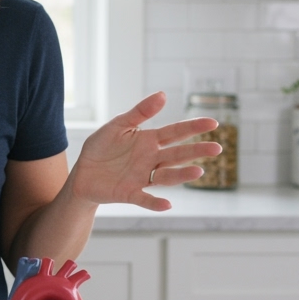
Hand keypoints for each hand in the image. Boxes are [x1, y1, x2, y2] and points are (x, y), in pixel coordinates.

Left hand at [69, 91, 221, 210]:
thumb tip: (163, 94)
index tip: (213, 123)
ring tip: (198, 172)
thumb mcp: (118, 125)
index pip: (175, 132)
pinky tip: (167, 204)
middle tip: (216, 148)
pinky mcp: (129, 193)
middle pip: (177, 155)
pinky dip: (155, 203)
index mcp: (149, 140)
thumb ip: (140, 112)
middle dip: (196, 151)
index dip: (193, 127)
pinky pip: (144, 198)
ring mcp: (142, 177)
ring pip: (166, 176)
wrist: (82, 173)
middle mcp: (151, 160)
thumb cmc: (101, 148)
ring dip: (181, 175)